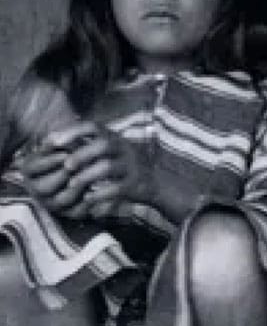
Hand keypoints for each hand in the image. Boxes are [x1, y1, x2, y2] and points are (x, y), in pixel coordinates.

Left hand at [26, 124, 150, 219]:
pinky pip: (117, 188)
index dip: (72, 131)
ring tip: (73, 184)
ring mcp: (132, 166)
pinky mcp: (135, 184)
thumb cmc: (122, 165)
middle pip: (103, 145)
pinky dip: (100, 194)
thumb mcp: (108, 150)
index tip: (53, 142)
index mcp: (114, 137)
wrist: (155, 183)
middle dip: (81, 154)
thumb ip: (86, 144)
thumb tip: (53, 141)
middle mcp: (124, 148)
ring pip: (108, 167)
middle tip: (66, 166)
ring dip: (87, 175)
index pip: (92, 126)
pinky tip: (88, 198)